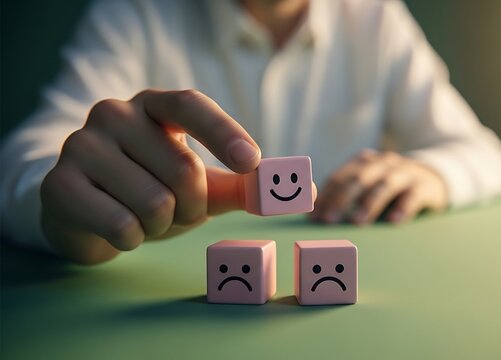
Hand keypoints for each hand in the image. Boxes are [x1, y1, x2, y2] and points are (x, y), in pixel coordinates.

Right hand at [41, 89, 260, 263]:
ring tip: (142, 217)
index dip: (224, 132)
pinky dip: (132, 238)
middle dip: (192, 205)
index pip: (190, 105)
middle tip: (175, 210)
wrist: (84, 214)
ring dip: (161, 224)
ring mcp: (81, 145)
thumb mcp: (198, 184)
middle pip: (183, 168)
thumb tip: (295, 192)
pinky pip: (121, 225)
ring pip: (154, 202)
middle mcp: (114, 113)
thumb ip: (241, 185)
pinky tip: (118, 228)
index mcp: (153, 104)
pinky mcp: (59, 184)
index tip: (251, 162)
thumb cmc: (150, 189)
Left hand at [311, 149, 446, 224]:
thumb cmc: (391, 188)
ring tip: (357, 222)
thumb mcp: (369, 185)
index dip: (325, 195)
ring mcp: (405, 173)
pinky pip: (413, 196)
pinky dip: (403, 208)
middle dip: (342, 199)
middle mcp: (384, 163)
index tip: (314, 216)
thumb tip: (316, 217)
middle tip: (329, 220)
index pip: (340, 176)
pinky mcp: (425, 186)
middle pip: (359, 178)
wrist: (435, 178)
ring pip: (385, 185)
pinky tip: (394, 222)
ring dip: (369, 203)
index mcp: (365, 162)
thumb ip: (346, 196)